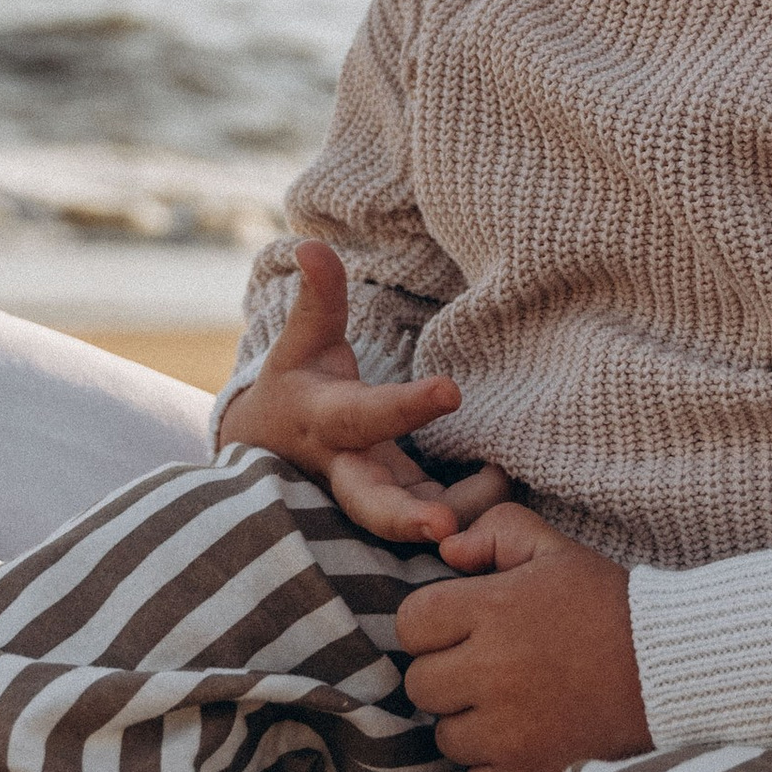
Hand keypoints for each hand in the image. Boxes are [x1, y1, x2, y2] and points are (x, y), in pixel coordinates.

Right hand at [218, 240, 509, 546]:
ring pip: (408, 524)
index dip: (406, 405)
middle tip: (444, 527)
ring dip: (458, 517)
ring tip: (503, 496)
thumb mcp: (301, 342)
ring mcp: (372, 497)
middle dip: (405, 518)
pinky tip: (501, 488)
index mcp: (325, 420)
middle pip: (370, 502)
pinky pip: (433, 522)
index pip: (366, 414)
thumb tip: (311, 244)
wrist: (269, 451)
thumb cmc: (297, 387)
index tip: (451, 391)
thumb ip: (317, 298)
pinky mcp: (396, 511)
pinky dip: (469, 514)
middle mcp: (347, 468)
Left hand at [397, 500, 651, 771]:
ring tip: (514, 706)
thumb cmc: (607, 605)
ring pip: (445, 736)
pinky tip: (523, 745)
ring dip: (470, 725)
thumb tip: (447, 552)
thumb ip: (496, 531)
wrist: (674, 667)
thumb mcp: (555, 550)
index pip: (412, 623)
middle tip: (493, 669)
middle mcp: (493, 670)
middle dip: (449, 675)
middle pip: (420, 684)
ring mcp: (508, 731)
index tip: (467, 628)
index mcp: (493, 609)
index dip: (434, 625)